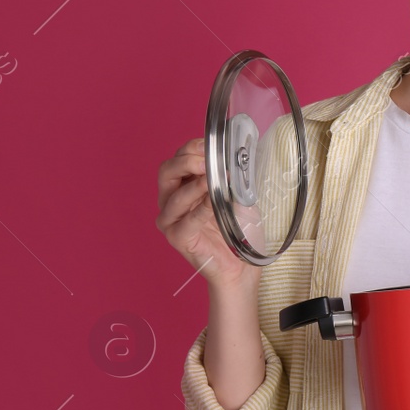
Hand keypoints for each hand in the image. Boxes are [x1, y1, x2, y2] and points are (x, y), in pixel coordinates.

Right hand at [156, 137, 256, 289]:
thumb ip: (231, 177)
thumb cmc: (238, 228)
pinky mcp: (177, 238)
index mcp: (183, 185)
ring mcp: (171, 220)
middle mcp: (171, 200)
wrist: (242, 264)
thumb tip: (237, 156)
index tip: (213, 145)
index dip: (193, 148)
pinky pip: (186, 221)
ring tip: (214, 181)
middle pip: (167, 171)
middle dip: (187, 161)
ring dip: (196, 185)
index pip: (178, 158)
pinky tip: (213, 203)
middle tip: (208, 162)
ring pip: (174, 195)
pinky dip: (200, 209)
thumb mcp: (238, 194)